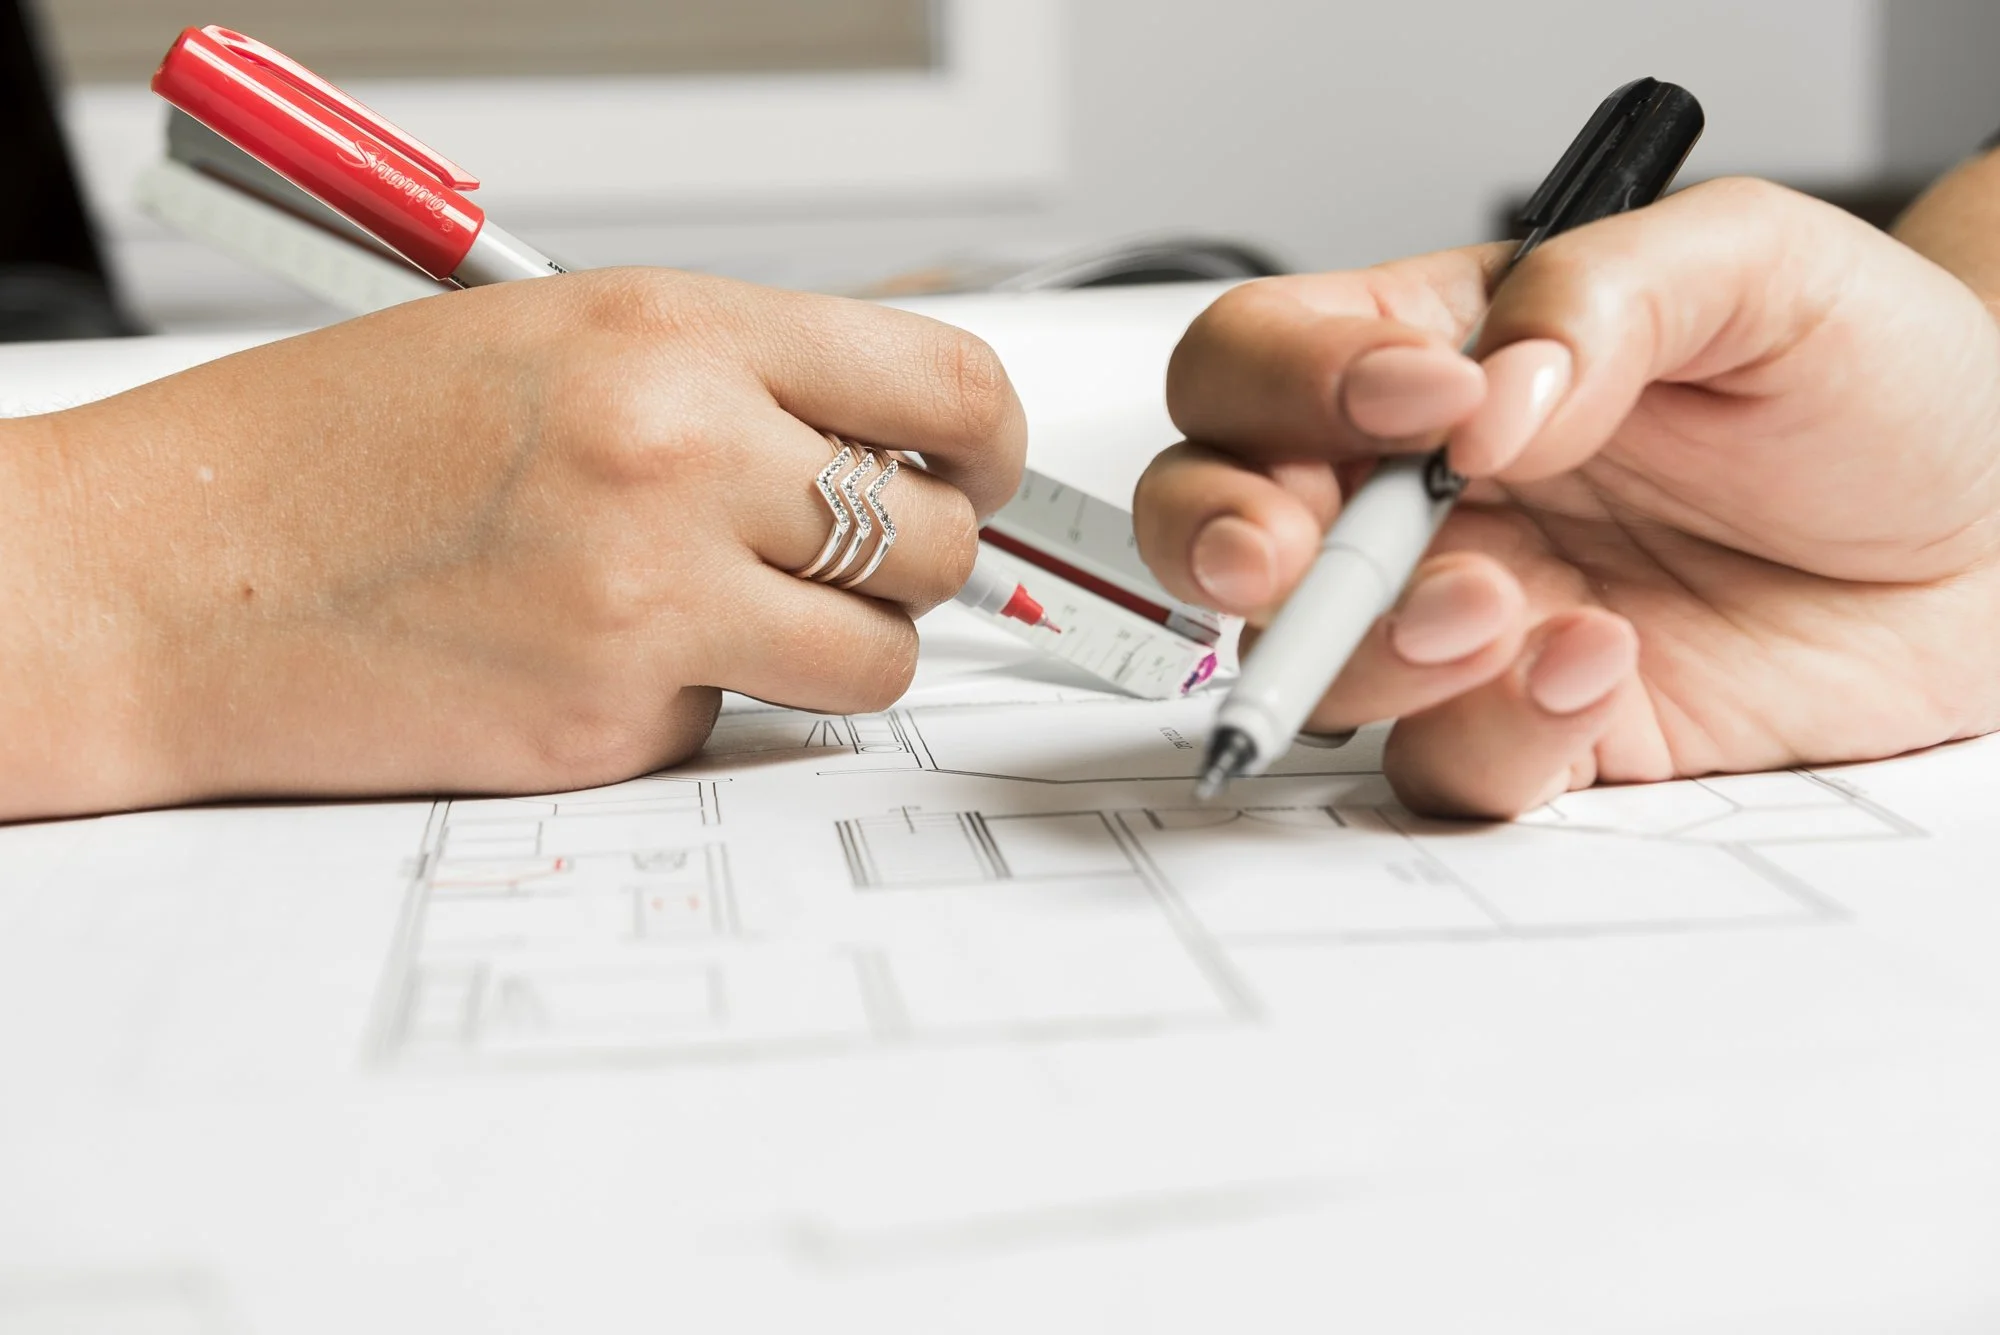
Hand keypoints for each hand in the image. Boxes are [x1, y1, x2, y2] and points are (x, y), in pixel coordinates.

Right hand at [0, 269, 1024, 818]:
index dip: (986, 443)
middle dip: (911, 565)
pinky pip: (741, 725)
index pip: (944, 382)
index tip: (976, 474)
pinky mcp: (612, 723)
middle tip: (840, 565)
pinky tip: (587, 661)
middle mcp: (681, 453)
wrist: (169, 574)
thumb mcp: (553, 343)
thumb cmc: (337, 451)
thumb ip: (729, 379)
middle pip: (936, 537)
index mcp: (671, 333)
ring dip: (833, 652)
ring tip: (720, 619)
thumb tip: (881, 439)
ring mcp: (651, 598)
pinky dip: (696, 705)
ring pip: (878, 658)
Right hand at [1134, 178, 1999, 816]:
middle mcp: (1419, 495)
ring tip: (1505, 607)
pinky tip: (1598, 668)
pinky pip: (1447, 766)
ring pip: (1313, 662)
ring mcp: (1464, 621)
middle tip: (1288, 558)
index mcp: (1432, 357)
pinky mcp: (1531, 732)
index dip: (1290, 386)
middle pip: (1214, 515)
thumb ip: (1602, 291)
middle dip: (1218, 540)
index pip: (1264, 360)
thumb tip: (1482, 397)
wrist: (1995, 540)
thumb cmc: (1879, 386)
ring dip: (1377, 646)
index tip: (1417, 406)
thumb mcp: (1759, 267)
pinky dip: (1499, 733)